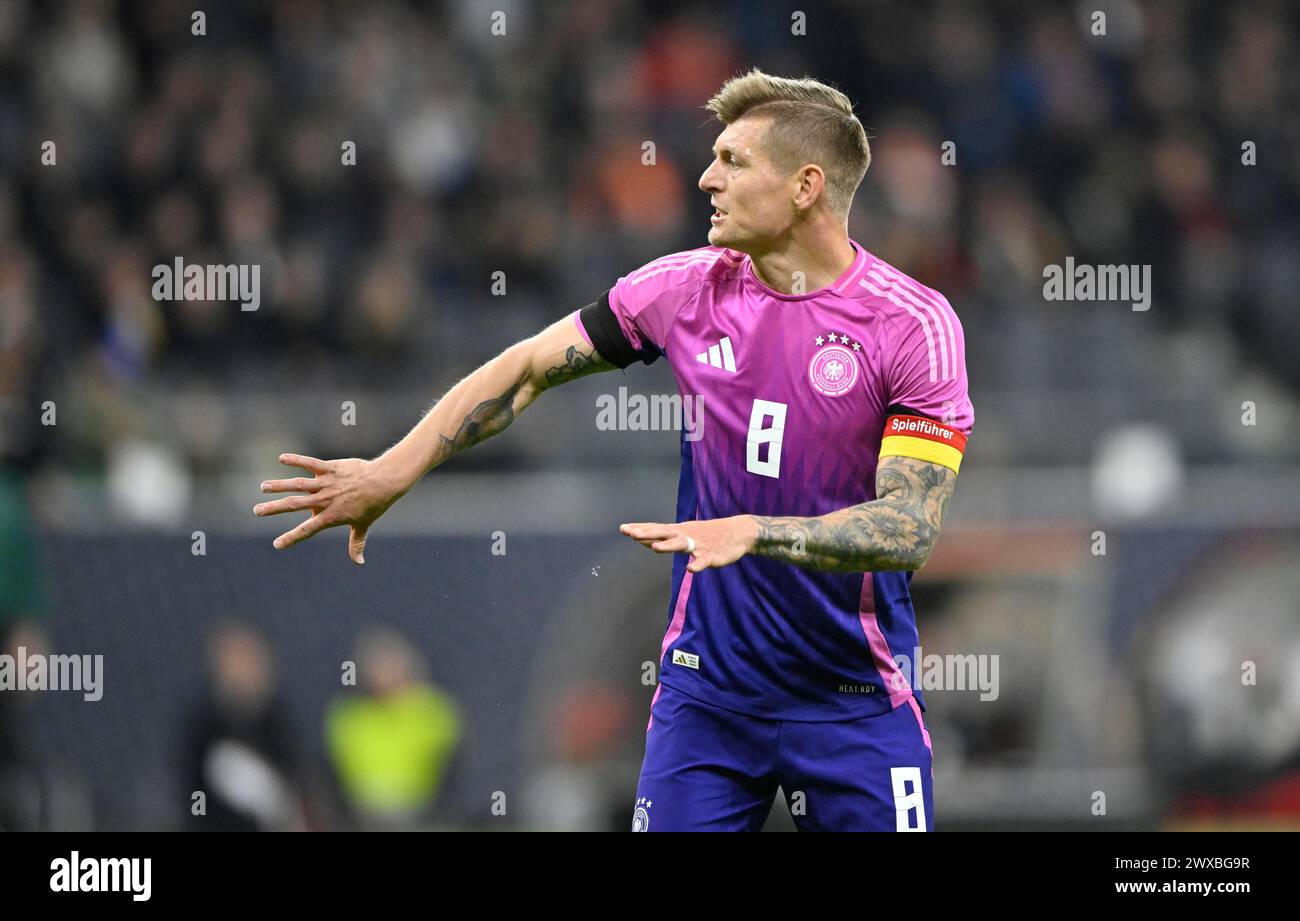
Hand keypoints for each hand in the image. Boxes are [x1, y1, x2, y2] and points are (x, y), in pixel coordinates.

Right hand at [254, 453, 408, 563]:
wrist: (383, 482)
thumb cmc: (373, 505)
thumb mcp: (362, 526)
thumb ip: (356, 544)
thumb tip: (359, 562)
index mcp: (330, 517)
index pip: (306, 530)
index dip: (291, 538)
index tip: (276, 544)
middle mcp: (324, 501)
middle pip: (294, 505)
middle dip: (274, 508)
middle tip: (257, 510)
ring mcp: (326, 484)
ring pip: (298, 485)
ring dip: (279, 485)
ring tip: (263, 486)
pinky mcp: (329, 469)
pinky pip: (310, 463)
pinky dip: (296, 460)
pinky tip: (282, 458)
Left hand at [619, 516, 758, 572]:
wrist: (739, 532)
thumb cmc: (708, 534)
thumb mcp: (685, 533)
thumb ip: (664, 538)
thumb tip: (643, 540)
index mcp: (679, 531)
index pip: (656, 528)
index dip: (640, 529)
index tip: (623, 528)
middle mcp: (686, 535)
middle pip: (663, 533)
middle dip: (647, 534)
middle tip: (630, 533)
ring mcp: (699, 545)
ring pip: (681, 544)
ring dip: (668, 546)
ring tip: (655, 547)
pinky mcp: (712, 555)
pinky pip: (704, 561)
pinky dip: (697, 564)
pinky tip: (690, 569)